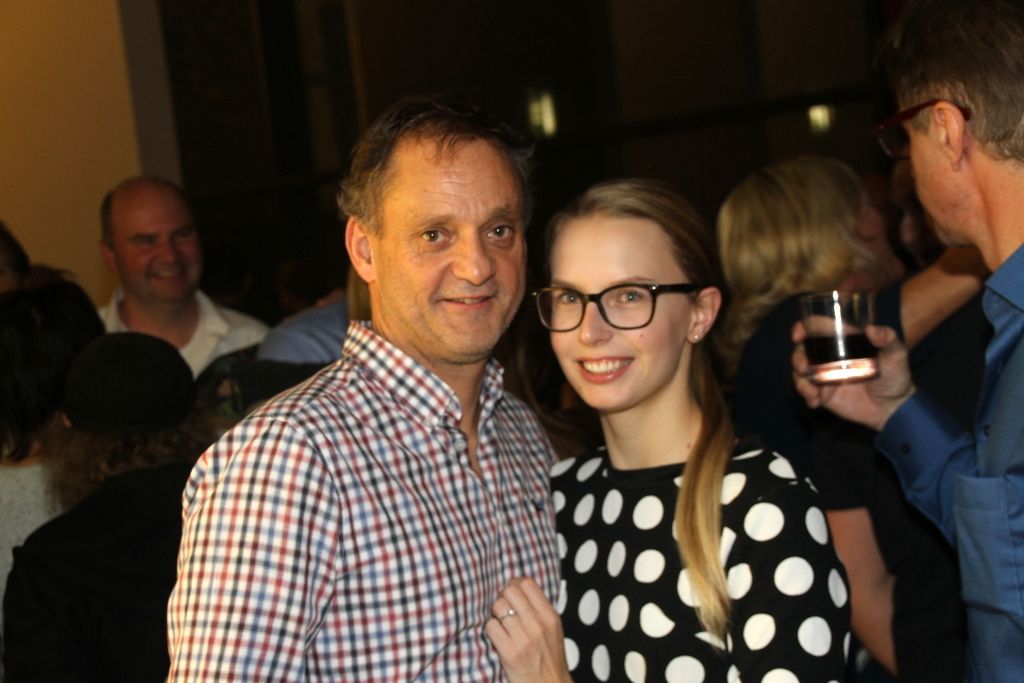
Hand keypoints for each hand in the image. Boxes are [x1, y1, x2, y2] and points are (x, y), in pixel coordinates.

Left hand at [485, 577, 572, 682]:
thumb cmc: (549, 659)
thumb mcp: (553, 630)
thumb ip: (539, 610)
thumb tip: (519, 587)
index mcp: (550, 617)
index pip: (527, 584)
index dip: (515, 584)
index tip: (511, 593)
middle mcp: (538, 625)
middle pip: (510, 591)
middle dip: (502, 597)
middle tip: (502, 608)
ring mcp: (523, 639)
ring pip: (497, 606)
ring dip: (494, 613)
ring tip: (499, 623)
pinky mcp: (509, 653)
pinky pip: (490, 627)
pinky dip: (490, 630)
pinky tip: (497, 637)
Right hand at [792, 322, 914, 430]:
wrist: (894, 408)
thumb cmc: (896, 376)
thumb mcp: (897, 355)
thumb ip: (888, 339)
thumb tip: (871, 329)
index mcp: (842, 340)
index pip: (816, 328)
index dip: (802, 328)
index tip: (798, 335)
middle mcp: (829, 355)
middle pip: (802, 350)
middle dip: (797, 358)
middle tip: (804, 368)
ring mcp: (824, 375)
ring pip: (800, 371)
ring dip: (799, 380)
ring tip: (812, 392)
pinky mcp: (823, 393)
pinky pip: (806, 391)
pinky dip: (806, 395)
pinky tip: (815, 402)